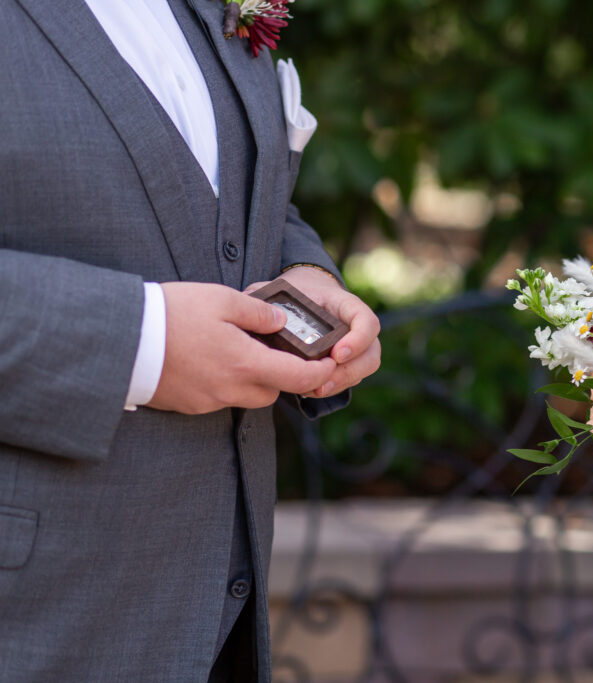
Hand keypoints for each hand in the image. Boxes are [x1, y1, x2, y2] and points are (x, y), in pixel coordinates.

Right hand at [147, 282, 337, 413]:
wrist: (120, 341)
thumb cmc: (170, 315)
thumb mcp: (221, 299)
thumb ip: (258, 312)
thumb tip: (281, 323)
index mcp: (246, 364)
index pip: (299, 378)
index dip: (320, 372)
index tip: (329, 363)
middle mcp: (230, 389)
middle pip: (273, 393)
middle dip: (282, 376)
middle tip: (276, 351)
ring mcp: (208, 401)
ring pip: (246, 397)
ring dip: (252, 380)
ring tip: (239, 351)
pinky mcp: (188, 405)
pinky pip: (219, 398)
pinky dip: (224, 383)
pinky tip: (211, 360)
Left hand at [245, 266, 380, 397]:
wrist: (308, 295)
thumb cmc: (297, 292)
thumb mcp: (284, 288)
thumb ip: (268, 295)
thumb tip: (248, 303)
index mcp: (345, 305)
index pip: (367, 321)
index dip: (358, 339)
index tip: (336, 354)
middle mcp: (357, 327)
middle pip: (372, 353)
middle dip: (349, 371)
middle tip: (322, 382)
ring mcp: (356, 345)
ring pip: (364, 369)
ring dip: (341, 383)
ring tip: (315, 389)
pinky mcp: (348, 362)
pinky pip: (351, 379)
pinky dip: (334, 387)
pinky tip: (311, 390)